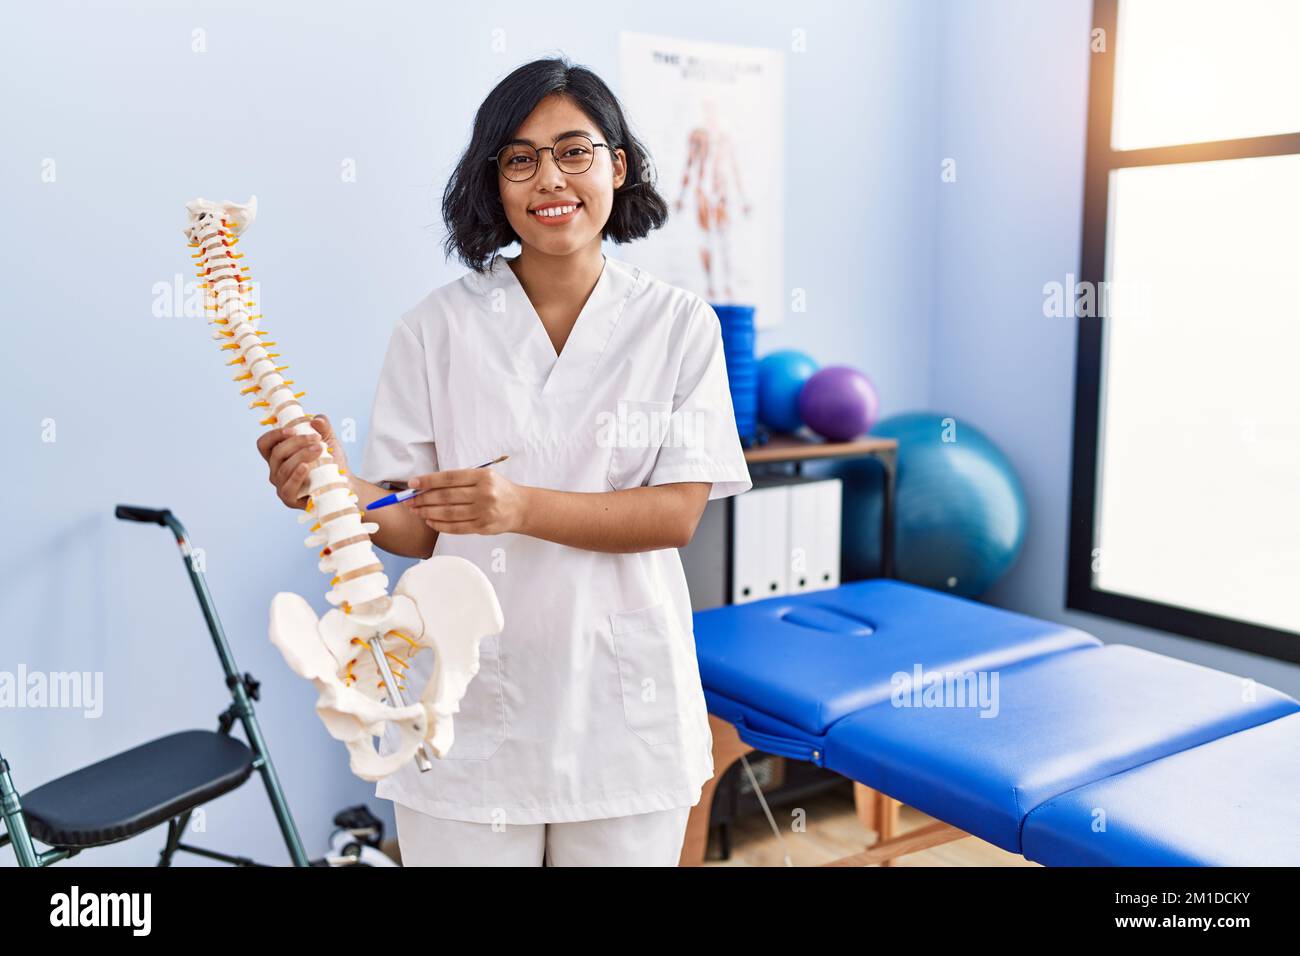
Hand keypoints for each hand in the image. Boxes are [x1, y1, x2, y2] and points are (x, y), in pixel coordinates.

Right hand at [256, 414, 345, 509]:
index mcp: (279, 456)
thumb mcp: (328, 440)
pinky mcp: (290, 499)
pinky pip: (287, 488)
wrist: (345, 483)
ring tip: (319, 450)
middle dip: (296, 443)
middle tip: (316, 439)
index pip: (264, 444)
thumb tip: (317, 420)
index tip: (294, 430)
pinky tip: (306, 467)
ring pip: (284, 468)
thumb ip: (323, 427)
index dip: (275, 435)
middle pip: (277, 453)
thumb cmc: (332, 462)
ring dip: (302, 455)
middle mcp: (276, 470)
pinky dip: (296, 476)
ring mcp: (281, 485)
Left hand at [403, 467, 524, 535]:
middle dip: (423, 498)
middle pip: (446, 496)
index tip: (412, 483)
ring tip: (416, 511)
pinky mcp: (483, 527)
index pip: (449, 478)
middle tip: (408, 500)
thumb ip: (460, 480)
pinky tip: (429, 521)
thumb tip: (427, 485)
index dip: (428, 481)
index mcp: (483, 477)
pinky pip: (456, 527)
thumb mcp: (484, 476)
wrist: (521, 507)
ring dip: (428, 512)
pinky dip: (440, 525)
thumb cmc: (498, 489)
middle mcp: (484, 493)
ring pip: (448, 513)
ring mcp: (484, 512)